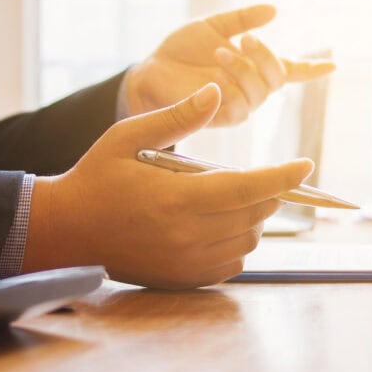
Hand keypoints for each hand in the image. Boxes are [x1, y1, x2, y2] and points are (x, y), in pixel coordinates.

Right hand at [22, 83, 313, 288]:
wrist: (65, 232)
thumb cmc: (96, 177)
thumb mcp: (127, 136)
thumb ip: (177, 117)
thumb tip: (216, 92)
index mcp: (176, 198)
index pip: (248, 188)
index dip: (282, 177)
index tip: (306, 164)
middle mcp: (186, 235)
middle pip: (254, 215)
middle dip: (268, 193)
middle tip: (261, 177)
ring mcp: (186, 262)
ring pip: (247, 241)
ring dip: (253, 218)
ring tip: (234, 199)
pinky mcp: (184, 279)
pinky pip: (232, 264)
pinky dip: (237, 244)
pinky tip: (221, 225)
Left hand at [125, 4, 335, 126]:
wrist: (150, 71)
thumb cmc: (181, 51)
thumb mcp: (212, 26)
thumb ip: (242, 19)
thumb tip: (274, 10)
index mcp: (254, 67)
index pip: (291, 71)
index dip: (313, 69)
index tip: (334, 65)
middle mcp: (251, 89)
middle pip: (278, 78)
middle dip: (266, 57)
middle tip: (246, 39)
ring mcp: (239, 105)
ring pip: (261, 91)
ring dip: (245, 68)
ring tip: (221, 53)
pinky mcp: (221, 117)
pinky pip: (240, 105)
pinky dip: (232, 85)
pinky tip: (216, 75)